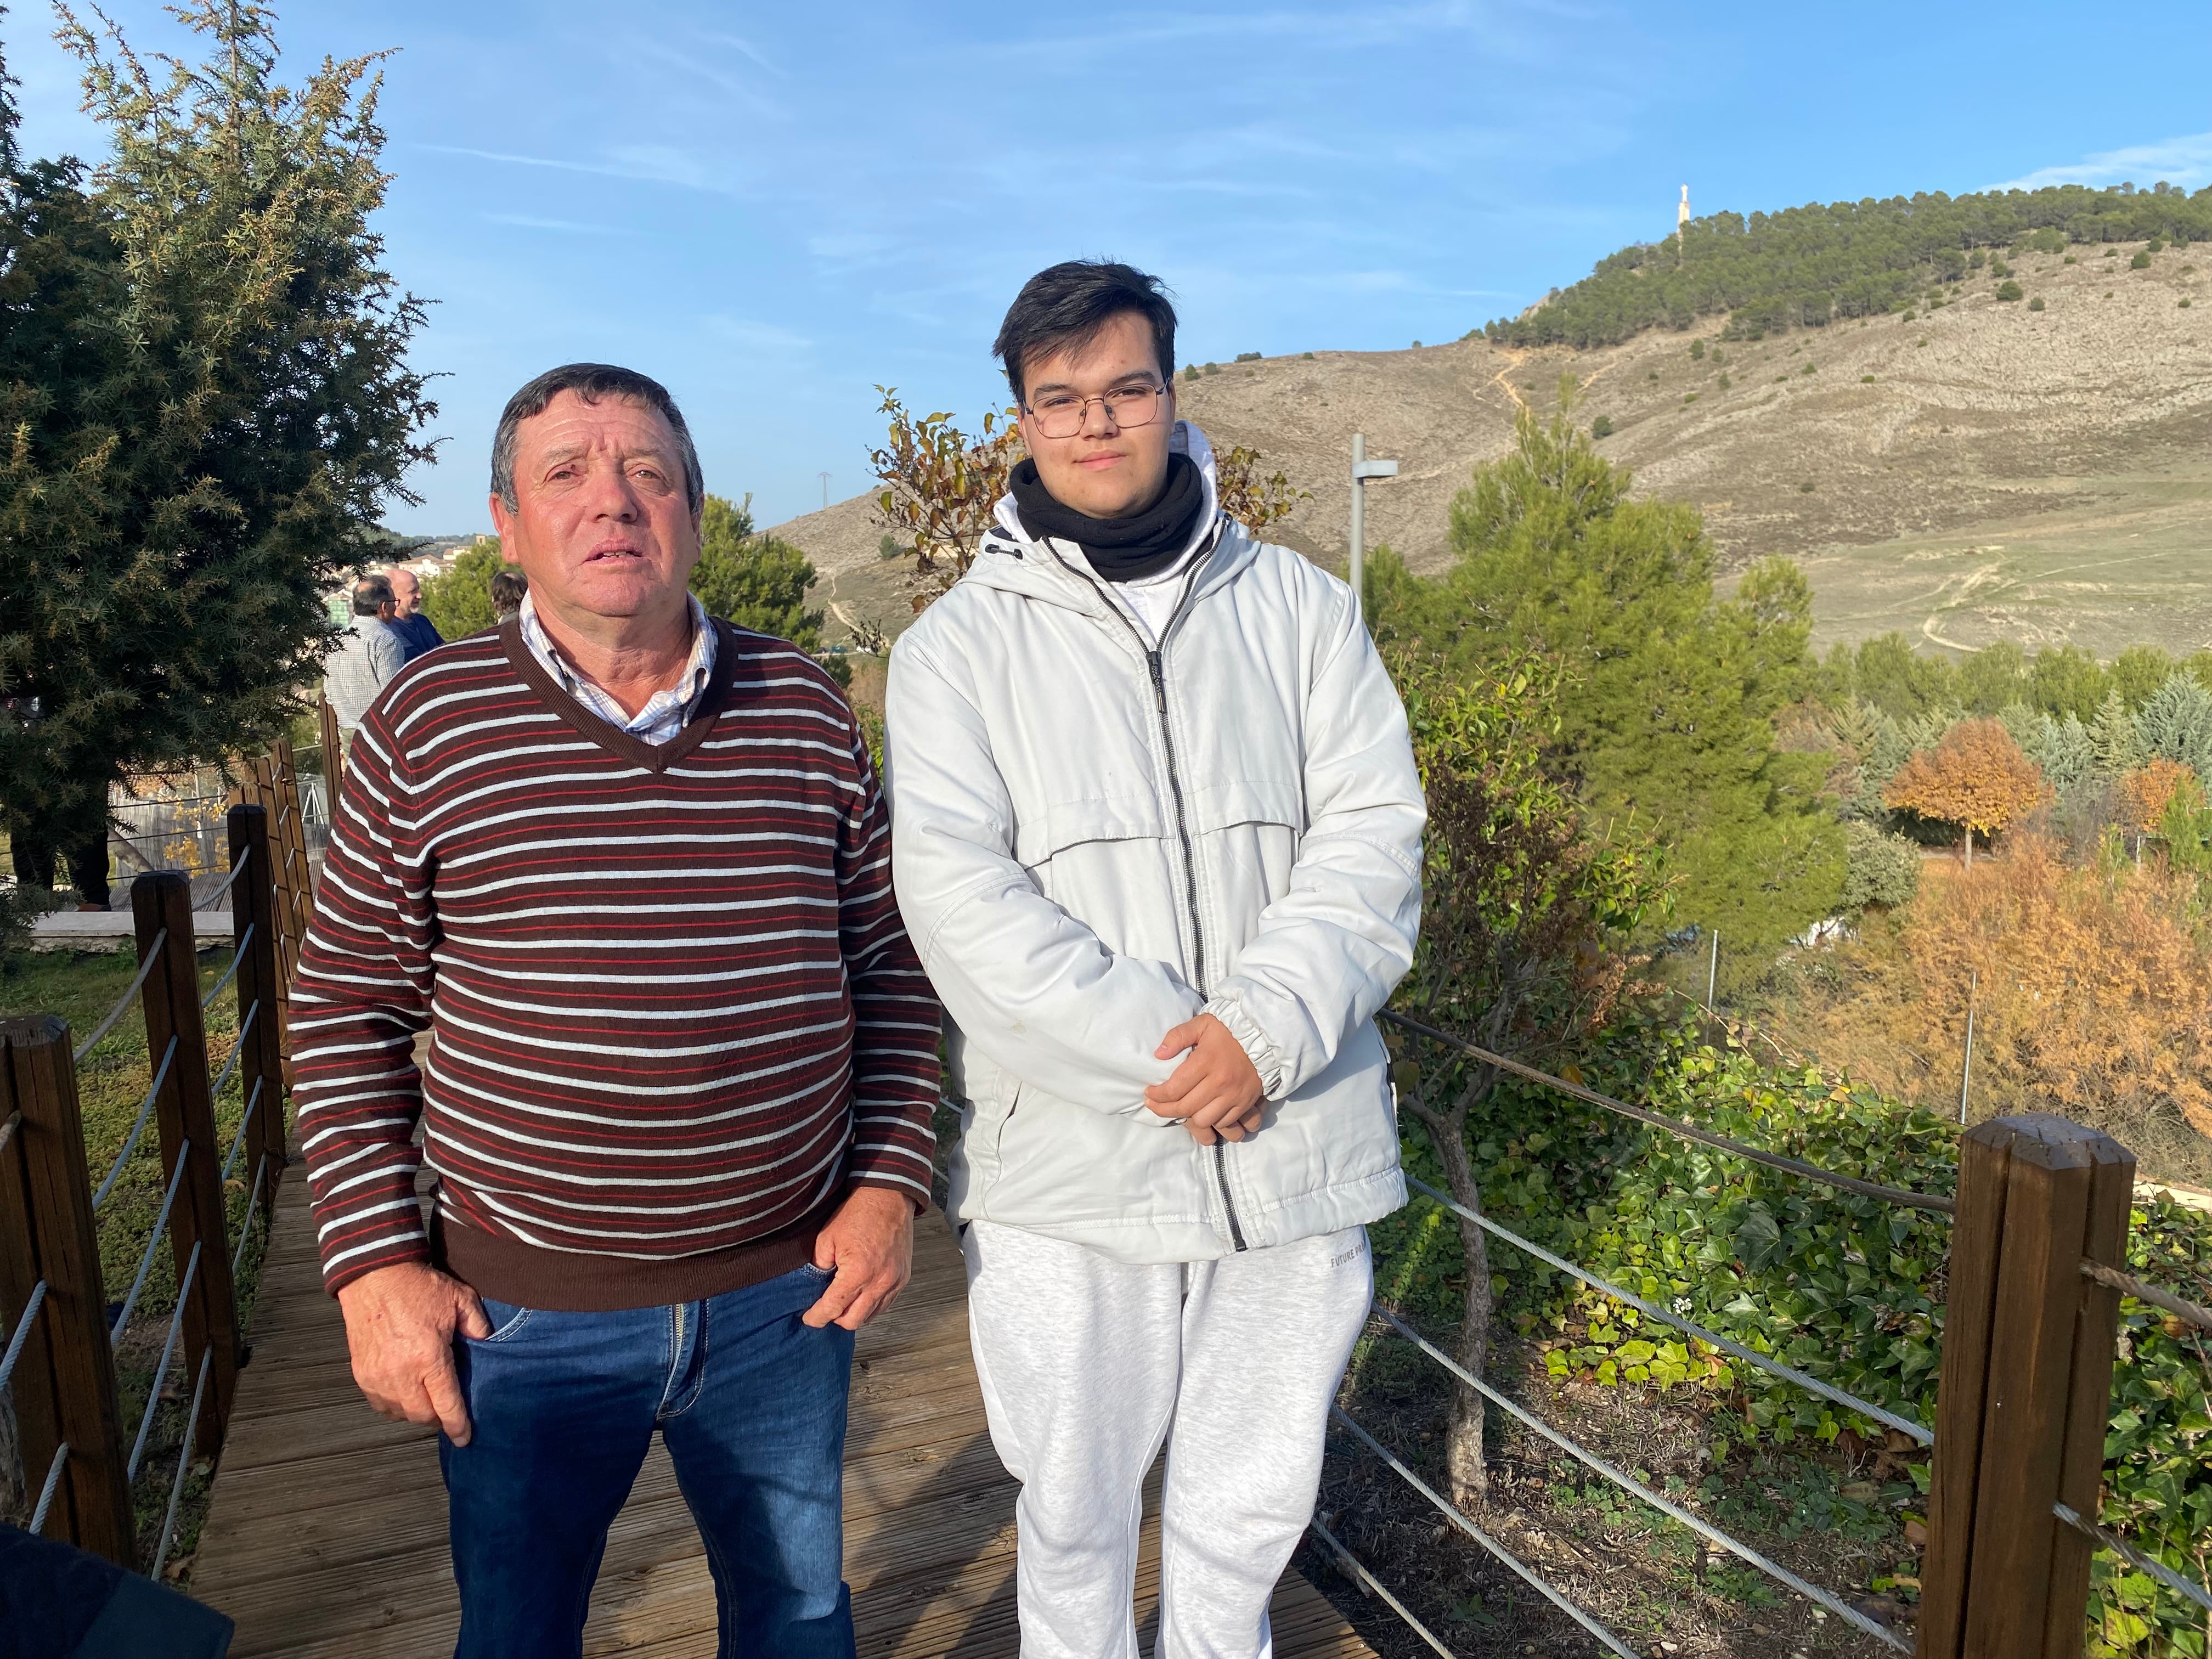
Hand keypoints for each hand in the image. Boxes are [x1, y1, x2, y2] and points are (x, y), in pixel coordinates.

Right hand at [335, 1261, 490, 1444]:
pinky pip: (379, 1404)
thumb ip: (477, 1325)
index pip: (446, 1404)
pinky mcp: (361, 1373)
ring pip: (399, 1414)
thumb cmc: (417, 1286)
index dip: (457, 1425)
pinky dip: (394, 1406)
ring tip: (429, 1403)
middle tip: (448, 1414)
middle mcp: (400, 1373)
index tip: (465, 1438)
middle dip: (438, 1420)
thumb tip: (486, 1344)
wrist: (373, 1275)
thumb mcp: (460, 1299)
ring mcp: (377, 1376)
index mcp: (428, 1357)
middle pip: (421, 1416)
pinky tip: (406, 1395)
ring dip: (415, 1414)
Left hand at [803, 1186, 913, 1329]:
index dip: (817, 1317)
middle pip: (853, 1321)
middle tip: (825, 1309)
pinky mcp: (903, 1278)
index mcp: (857, 1273)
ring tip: (843, 1302)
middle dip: (835, 1319)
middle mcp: (879, 1282)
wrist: (888, 1197)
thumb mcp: (826, 1238)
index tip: (809, 1319)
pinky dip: (871, 1305)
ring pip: (871, 1316)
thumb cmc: (857, 1214)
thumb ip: (819, 1267)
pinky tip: (861, 1295)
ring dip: (854, 1313)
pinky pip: (885, 1304)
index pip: (833, 1308)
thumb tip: (814, 1286)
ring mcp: (894, 1281)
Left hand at [1145, 1014, 1265, 1144]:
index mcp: (1206, 1061)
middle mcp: (1220, 1082)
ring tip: (1178, 1109)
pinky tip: (1201, 1112)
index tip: (1149, 1093)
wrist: (1264, 1038)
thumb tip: (1159, 1054)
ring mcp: (1234, 1095)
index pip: (1174, 1088)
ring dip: (1188, 1118)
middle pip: (1185, 1108)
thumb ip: (1178, 1036)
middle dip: (1165, 1110)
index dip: (1157, 1095)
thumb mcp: (1202, 1023)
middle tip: (1155, 1105)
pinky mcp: (1244, 1103)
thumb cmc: (1228, 1030)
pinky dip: (1211, 1121)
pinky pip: (1223, 1122)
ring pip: (1203, 1120)